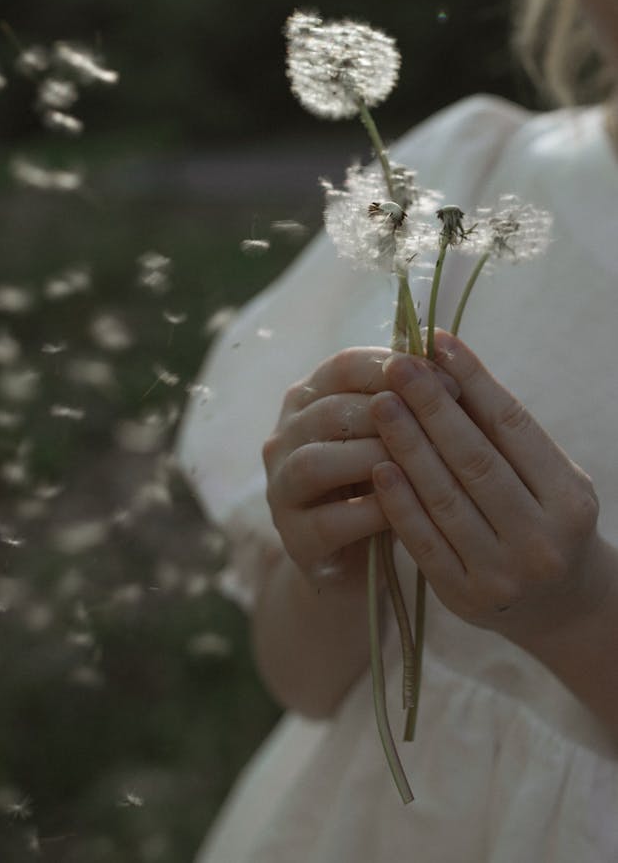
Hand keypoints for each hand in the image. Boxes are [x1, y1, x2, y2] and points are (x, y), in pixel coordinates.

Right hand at [263, 346, 459, 591]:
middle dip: (392, 415)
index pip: (344, 366)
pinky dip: (370, 512)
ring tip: (420, 465)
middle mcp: (285, 438)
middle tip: (445, 428)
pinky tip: (407, 510)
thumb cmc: (384, 486)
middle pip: (331, 411)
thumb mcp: (394, 436)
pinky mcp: (294, 537)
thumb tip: (451, 357)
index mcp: (309, 400)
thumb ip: (409, 401)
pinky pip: (329, 520)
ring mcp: (282, 488)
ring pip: (316, 461)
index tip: (450, 383)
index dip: (397, 370)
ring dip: (372, 458)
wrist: (359, 563)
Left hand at [370, 330, 602, 639]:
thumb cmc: (547, 523)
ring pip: (445, 497)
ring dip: (407, 446)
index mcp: (570, 499)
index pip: (514, 426)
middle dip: (431, 406)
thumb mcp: (548, 479)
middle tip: (397, 365)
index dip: (473, 380)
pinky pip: (424, 541)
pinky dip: (400, 502)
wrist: (559, 607)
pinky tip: (380, 466)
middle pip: (475, 459)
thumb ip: (505, 435)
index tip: (436, 342)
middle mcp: (542, 538)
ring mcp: (503, 573)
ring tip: (380, 404)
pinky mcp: (465, 596)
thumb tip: (447, 363)